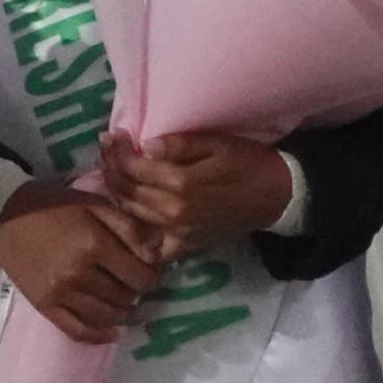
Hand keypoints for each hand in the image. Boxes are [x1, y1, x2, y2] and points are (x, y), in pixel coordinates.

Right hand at [0, 180, 159, 344]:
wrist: (5, 216)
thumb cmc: (54, 205)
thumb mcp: (95, 203)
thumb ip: (128, 227)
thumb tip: (157, 254)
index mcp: (93, 244)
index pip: (139, 276)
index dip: (151, 275)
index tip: (150, 270)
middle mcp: (78, 274)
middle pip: (124, 298)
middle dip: (136, 292)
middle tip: (134, 283)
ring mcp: (60, 294)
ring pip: (105, 316)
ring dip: (122, 313)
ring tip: (127, 305)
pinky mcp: (45, 306)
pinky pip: (77, 330)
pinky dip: (98, 336)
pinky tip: (112, 333)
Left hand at [99, 130, 295, 262]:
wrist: (277, 196)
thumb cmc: (247, 163)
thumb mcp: (216, 143)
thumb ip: (178, 146)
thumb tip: (144, 147)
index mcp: (182, 185)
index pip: (134, 168)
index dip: (117, 152)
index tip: (110, 136)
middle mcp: (174, 213)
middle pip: (128, 191)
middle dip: (111, 168)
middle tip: (105, 149)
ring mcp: (178, 233)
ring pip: (132, 214)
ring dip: (117, 192)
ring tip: (111, 171)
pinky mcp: (185, 245)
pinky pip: (152, 245)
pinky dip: (136, 233)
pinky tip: (128, 214)